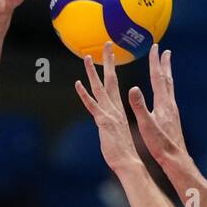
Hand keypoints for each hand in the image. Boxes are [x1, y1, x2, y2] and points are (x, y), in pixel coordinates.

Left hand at [74, 42, 141, 172]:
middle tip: (107, 44)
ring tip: (87, 57)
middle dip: (108, 61)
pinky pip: (92, 105)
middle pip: (110, 80)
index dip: (112, 68)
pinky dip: (84, 94)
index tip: (111, 54)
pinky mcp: (103, 121)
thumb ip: (114, 124)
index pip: (115, 83)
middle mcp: (115, 108)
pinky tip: (77, 84)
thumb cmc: (124, 152)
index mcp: (119, 109)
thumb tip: (110, 123)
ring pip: (99, 88)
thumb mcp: (119, 133)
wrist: (128, 162)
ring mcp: (109, 113)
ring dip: (93, 72)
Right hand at [129, 43, 187, 165]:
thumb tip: (133, 88)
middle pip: (167, 79)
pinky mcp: (173, 119)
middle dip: (164, 64)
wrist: (175, 158)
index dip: (155, 62)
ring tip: (165, 68)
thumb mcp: (146, 125)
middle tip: (165, 51)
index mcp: (163, 104)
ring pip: (170, 88)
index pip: (158, 78)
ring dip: (166, 75)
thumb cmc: (160, 144)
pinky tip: (164, 94)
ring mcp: (173, 111)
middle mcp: (170, 104)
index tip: (154, 48)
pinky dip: (166, 89)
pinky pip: (169, 98)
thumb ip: (139, 107)